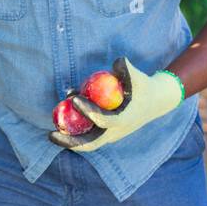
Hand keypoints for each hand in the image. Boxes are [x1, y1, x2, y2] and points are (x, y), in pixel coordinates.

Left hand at [49, 56, 183, 151]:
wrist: (156, 101)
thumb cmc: (143, 86)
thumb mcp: (138, 76)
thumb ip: (127, 69)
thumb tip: (117, 62)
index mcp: (124, 120)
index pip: (104, 121)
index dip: (88, 112)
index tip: (75, 99)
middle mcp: (116, 133)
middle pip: (90, 144)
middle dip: (69, 142)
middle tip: (51, 134)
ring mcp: (111, 136)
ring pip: (86, 142)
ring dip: (69, 137)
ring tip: (52, 130)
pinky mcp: (106, 134)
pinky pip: (87, 136)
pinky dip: (74, 131)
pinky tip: (60, 122)